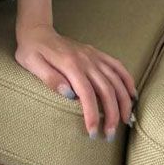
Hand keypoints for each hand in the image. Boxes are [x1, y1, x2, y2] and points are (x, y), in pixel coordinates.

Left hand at [14, 24, 137, 140]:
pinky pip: (117, 66)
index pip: (86, 93)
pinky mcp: (96, 53)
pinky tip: (132, 95)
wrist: (36, 30)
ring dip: (123, 101)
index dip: (92, 114)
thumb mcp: (32, 64)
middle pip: (106, 89)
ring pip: (116, 79)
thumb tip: (68, 94)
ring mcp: (93, 55)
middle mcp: (85, 59)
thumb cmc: (31, 50)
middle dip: (111, 114)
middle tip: (109, 134)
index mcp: (69, 64)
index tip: (93, 132)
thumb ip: (50, 78)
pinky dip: (127, 80)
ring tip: (124, 120)